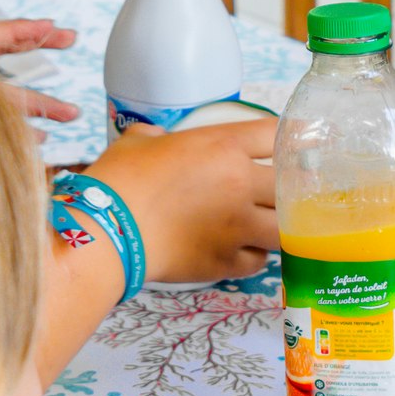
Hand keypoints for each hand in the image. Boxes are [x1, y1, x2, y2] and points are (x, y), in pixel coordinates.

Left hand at [0, 18, 83, 122]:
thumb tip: (37, 34)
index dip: (25, 28)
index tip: (54, 26)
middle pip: (7, 61)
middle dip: (40, 50)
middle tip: (70, 39)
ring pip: (9, 101)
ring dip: (42, 106)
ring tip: (71, 113)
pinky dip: (21, 129)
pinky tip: (39, 137)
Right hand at [90, 118, 277, 283]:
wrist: (105, 232)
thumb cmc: (117, 182)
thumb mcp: (138, 141)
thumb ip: (159, 136)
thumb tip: (158, 139)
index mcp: (222, 147)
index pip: (273, 133)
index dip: (284, 137)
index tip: (286, 145)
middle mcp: (239, 184)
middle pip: (289, 185)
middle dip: (286, 188)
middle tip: (275, 192)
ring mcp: (237, 226)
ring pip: (285, 229)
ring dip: (278, 226)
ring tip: (265, 226)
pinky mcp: (226, 262)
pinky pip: (258, 261)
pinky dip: (254, 256)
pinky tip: (241, 250)